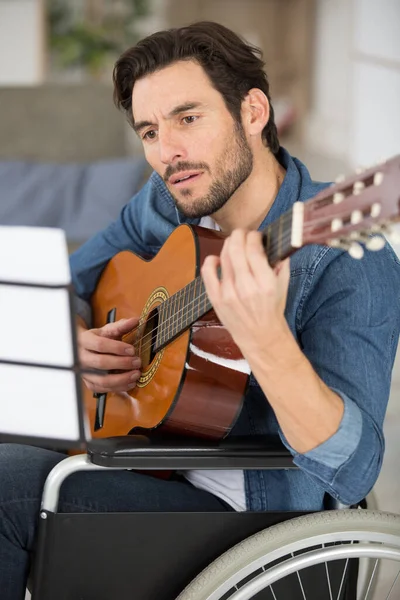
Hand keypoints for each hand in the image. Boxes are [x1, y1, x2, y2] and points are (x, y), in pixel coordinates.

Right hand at [77, 317, 140, 392]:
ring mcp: (84, 372)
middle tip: (137, 362)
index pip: (100, 345)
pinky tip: (130, 383)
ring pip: (102, 380)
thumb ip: (121, 326)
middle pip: (101, 363)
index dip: (117, 348)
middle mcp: (81, 358)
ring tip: (136, 375)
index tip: (132, 349)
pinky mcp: (89, 384)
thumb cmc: (98, 338)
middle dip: (122, 363)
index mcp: (85, 341)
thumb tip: (136, 320)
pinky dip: (118, 388)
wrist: (83, 348)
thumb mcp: (107, 330)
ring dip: (122, 379)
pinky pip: (103, 389)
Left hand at [201, 229, 289, 356]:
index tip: (255, 235)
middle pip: (236, 249)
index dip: (253, 236)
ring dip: (228, 245)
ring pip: (224, 257)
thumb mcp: (283, 285)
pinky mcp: (216, 299)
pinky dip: (211, 261)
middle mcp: (246, 287)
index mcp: (265, 283)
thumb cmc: (272, 310)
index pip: (254, 249)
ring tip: (233, 244)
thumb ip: (280, 263)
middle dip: (239, 235)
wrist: (260, 337)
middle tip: (242, 234)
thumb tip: (275, 241)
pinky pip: (208, 272)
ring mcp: (229, 293)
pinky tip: (217, 259)